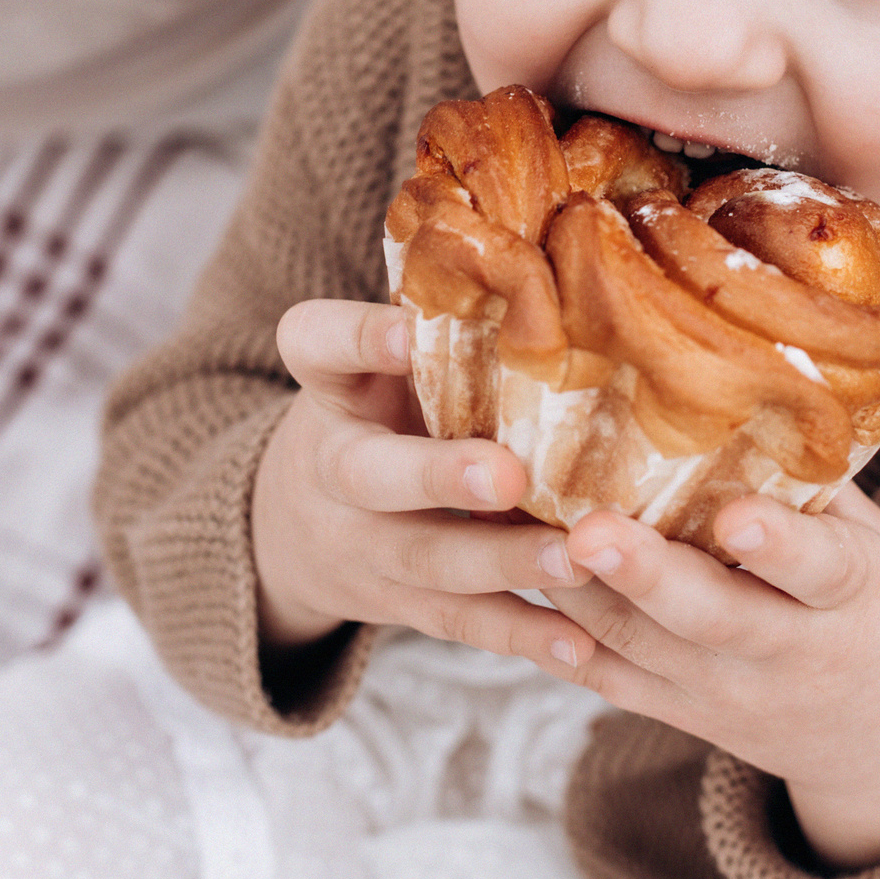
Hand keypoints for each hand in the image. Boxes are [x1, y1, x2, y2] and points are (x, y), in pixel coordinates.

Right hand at [251, 300, 593, 663]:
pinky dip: (524, 638)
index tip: (407, 330)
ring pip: (428, 559)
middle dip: (436, 476)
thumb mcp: (379, 359)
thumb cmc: (379, 410)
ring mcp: (366, 546)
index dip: (357, 339)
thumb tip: (557, 232)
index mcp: (330, 386)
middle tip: (505, 472)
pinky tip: (582, 646)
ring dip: (503, 562)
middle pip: (370, 474)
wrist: (297, 528)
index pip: (316, 343)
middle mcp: (335, 467)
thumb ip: (444, 316)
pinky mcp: (404, 606)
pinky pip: (463, 624)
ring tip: (574, 559)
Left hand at [542, 485, 879, 871]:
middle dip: (646, 575)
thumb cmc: (877, 608)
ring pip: (643, 647)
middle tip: (589, 531)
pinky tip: (514, 586)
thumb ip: (808, 483)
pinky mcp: (684, 715)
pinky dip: (559, 638)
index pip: (819, 570)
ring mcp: (730, 693)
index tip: (736, 515)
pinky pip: (611, 680)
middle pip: (712, 619)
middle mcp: (791, 654)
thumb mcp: (874, 542)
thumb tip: (740, 379)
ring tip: (522, 533)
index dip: (779, 544)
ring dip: (579, 592)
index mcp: (854, 598)